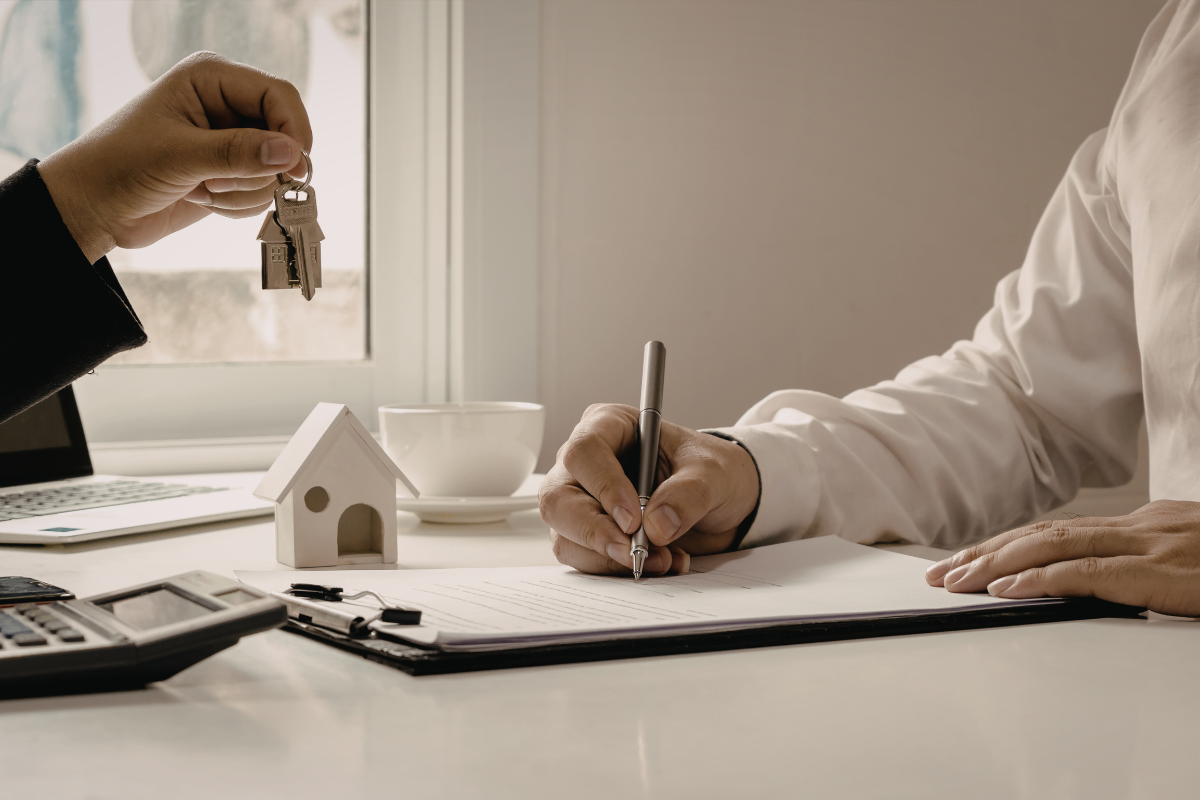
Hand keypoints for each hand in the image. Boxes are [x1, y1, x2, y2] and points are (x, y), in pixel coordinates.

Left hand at [37, 51, 312, 262]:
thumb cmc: (120, 166)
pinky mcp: (230, 171)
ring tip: (201, 191)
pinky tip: (201, 199)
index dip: (293, 130)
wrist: (94, 207)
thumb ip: (238, 153)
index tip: (296, 168)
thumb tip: (292, 154)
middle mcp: (226, 104)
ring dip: (243, 191)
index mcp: (211, 79)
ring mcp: (229, 140)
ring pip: (274, 170)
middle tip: (222, 182)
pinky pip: (261, 191)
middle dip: (260, 169)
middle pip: (283, 135)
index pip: (278, 95)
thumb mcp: (180, 156)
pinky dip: (237, 204)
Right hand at [539, 403, 759, 576]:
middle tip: (633, 553)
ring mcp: (582, 499)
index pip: (584, 452)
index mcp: (608, 426)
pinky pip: (583, 557)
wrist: (720, 502)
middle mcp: (586, 463)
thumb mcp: (712, 473)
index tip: (633, 519)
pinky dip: (616, 568)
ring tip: (662, 559)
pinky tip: (658, 561)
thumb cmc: (709, 471)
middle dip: (595, 532)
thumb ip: (688, 494)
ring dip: (610, 557)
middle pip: (559, 498)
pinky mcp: (588, 533)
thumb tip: (656, 525)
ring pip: (565, 534)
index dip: (604, 486)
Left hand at [925, 500, 1199, 615]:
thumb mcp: (1193, 559)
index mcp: (1146, 524)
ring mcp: (1154, 543)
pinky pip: (1092, 574)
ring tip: (959, 582)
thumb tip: (1103, 584)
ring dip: (1000, 564)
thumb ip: (1148, 566)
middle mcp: (1142, 525)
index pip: (1059, 531)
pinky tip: (1010, 589)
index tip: (969, 562)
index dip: (1009, 545)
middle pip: (1045, 533)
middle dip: (987, 553)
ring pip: (1057, 545)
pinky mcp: (1165, 569)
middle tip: (942, 575)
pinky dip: (1044, 579)